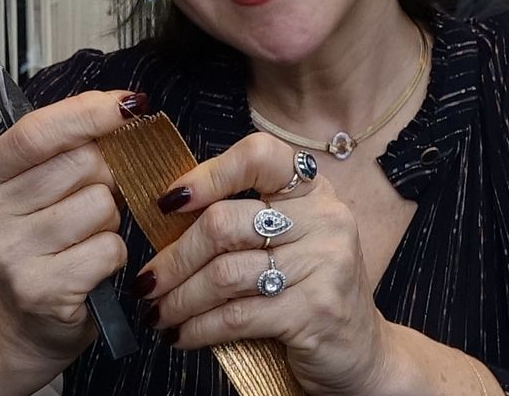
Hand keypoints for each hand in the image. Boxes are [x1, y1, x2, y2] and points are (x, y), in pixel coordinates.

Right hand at [0, 90, 142, 366]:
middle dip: (106, 176)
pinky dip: (113, 254)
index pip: (37, 131)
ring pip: (101, 206)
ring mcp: (11, 256)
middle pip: (81, 164)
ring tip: (85, 235)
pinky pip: (110, 248)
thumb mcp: (40, 184)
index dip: (89, 113)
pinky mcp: (43, 290)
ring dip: (109, 218)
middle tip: (90, 198)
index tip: (129, 103)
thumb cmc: (43, 239)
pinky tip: (90, 264)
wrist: (28, 320)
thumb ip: (70, 144)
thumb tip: (124, 107)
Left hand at [137, 133, 392, 395]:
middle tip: (147, 281)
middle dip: (175, 258)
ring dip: (179, 299)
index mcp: (313, 189)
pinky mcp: (315, 312)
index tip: (167, 203)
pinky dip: (198, 328)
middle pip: (225, 223)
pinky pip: (237, 316)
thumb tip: (167, 217)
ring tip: (157, 312)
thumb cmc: (309, 290)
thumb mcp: (289, 240)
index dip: (207, 175)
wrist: (362, 352)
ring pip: (224, 274)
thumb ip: (243, 219)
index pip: (258, 156)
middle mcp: (325, 218)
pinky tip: (181, 335)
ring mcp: (325, 264)